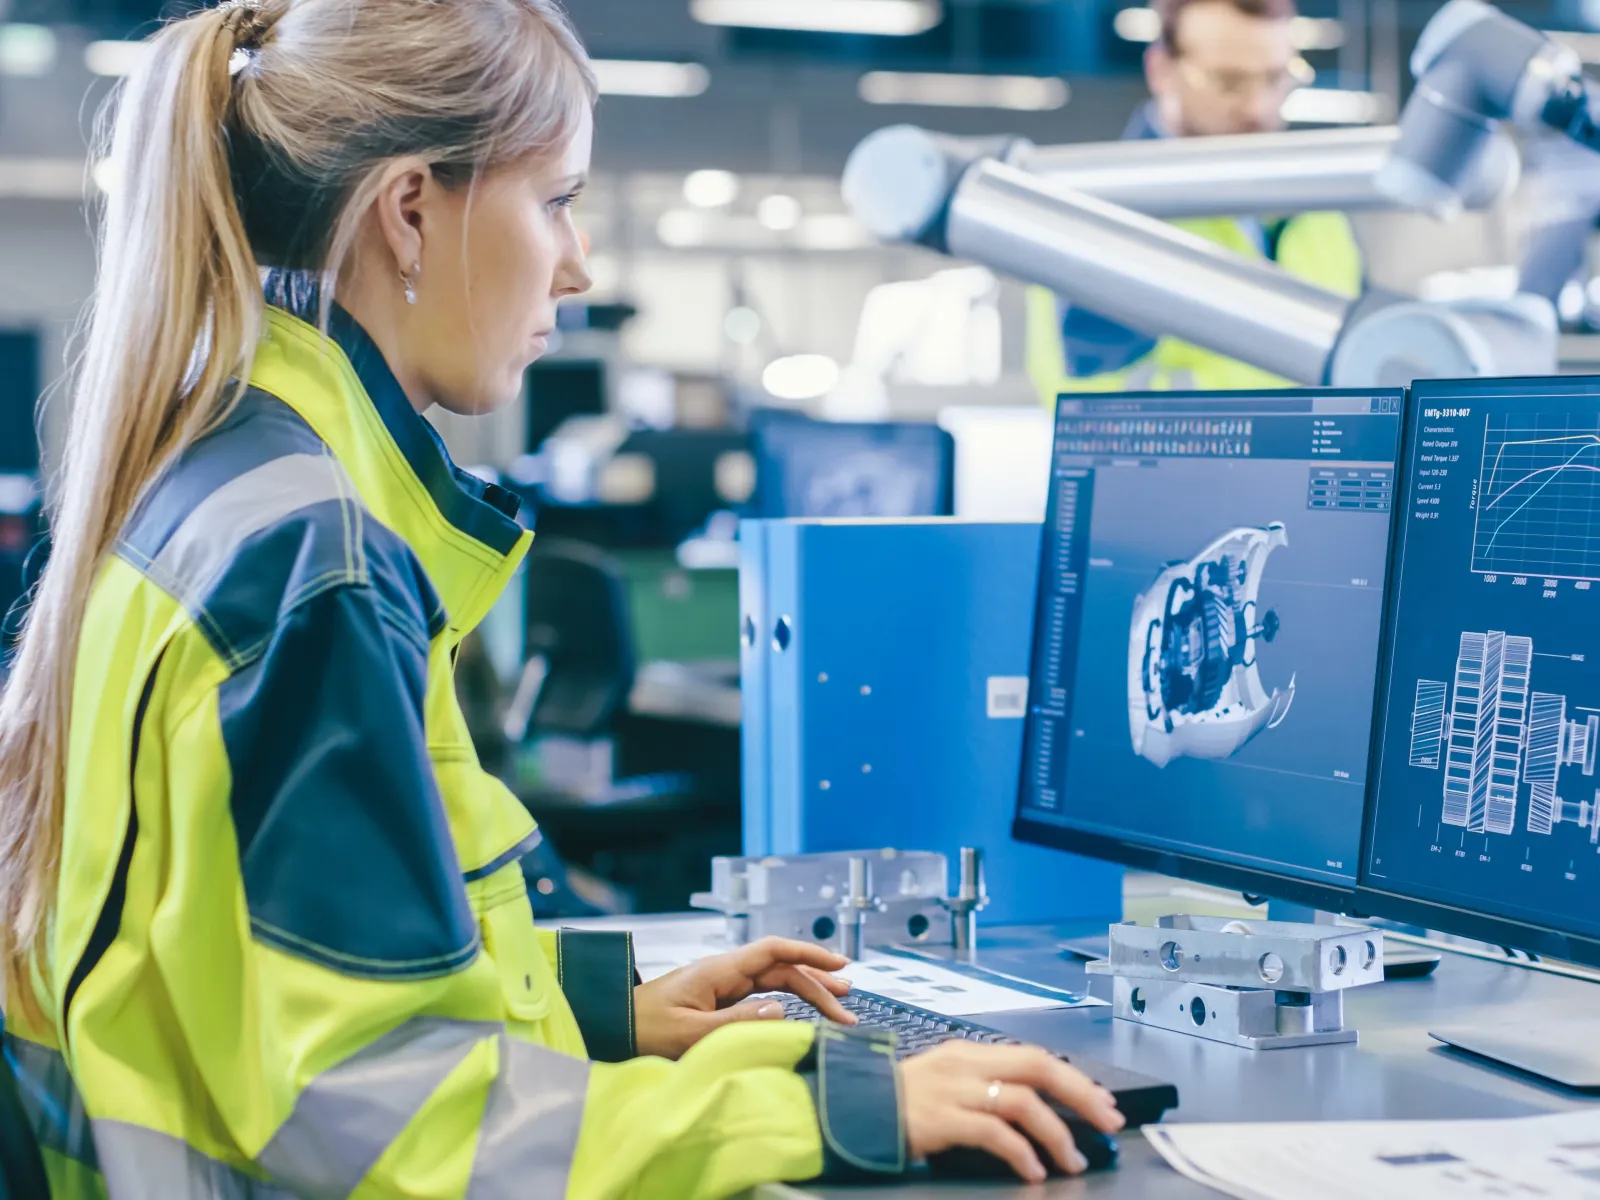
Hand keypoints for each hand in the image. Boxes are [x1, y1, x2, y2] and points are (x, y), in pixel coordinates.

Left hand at [633, 937, 856, 1059]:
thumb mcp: (689, 1032)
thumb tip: (781, 1010)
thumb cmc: (642, 1029)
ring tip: (838, 1006)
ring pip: (774, 982)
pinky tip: (800, 1012)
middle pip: (781, 969)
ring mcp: (721, 985)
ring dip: (806, 992)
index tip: (840, 965)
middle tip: (848, 1006)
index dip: (810, 955)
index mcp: (719, 970)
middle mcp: (724, 972)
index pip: (774, 951)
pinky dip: (785, 1002)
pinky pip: (759, 996)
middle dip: (817, 983)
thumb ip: (735, 1022)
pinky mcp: (717, 1001)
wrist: (611, 1027)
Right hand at [899, 1043, 1125, 1182]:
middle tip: (1109, 1122)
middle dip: (1082, 1094)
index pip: (1034, 1057)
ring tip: (1072, 1160)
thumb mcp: (946, 1084)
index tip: (1103, 1102)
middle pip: (1038, 1067)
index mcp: (970, 1053)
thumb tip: (1038, 1109)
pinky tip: (1033, 1171)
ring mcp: (952, 1090)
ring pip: (1022, 1101)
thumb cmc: (900, 1104)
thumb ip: (985, 1088)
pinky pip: (993, 1133)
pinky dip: (1021, 1153)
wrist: (849, 1111)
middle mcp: (965, 1064)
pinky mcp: (940, 1119)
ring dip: (1057, 1133)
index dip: (1074, 1079)